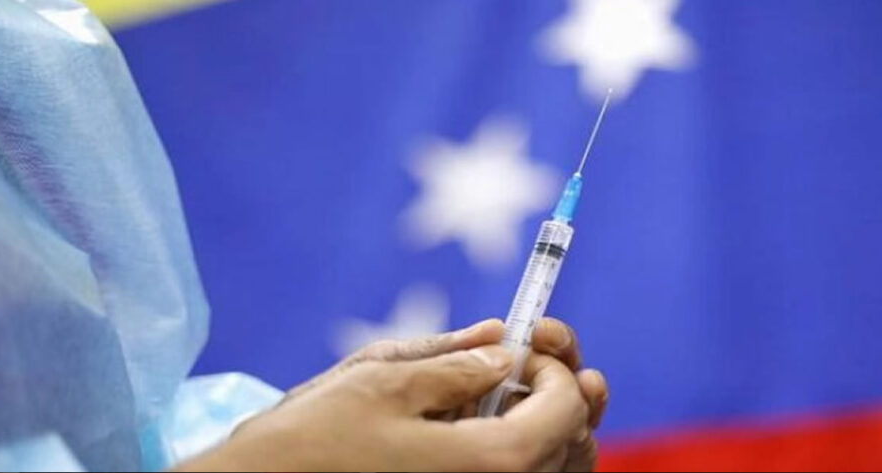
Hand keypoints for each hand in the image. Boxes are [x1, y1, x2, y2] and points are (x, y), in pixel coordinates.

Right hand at [177, 347, 587, 470]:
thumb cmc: (312, 441)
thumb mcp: (381, 381)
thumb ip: (454, 363)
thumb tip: (502, 347)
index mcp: (489, 462)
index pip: (567, 407)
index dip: (553, 366)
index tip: (518, 345)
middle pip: (569, 444)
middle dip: (554, 391)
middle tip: (516, 361)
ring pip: (547, 470)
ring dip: (538, 424)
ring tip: (500, 392)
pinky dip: (512, 451)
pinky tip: (474, 423)